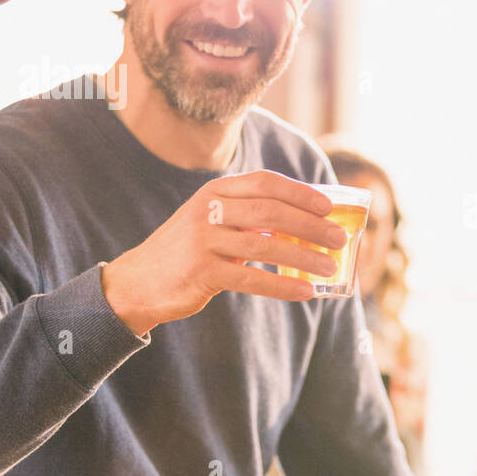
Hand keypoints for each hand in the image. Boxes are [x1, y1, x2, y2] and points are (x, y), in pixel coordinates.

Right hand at [101, 170, 348, 335]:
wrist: (137, 283)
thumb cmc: (188, 252)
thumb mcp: (213, 222)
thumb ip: (249, 217)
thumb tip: (305, 222)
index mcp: (215, 193)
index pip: (265, 182)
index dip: (301, 193)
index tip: (329, 207)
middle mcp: (208, 210)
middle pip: (271, 211)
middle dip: (311, 226)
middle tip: (339, 239)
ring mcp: (203, 240)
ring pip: (265, 245)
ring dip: (304, 257)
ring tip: (330, 267)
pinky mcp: (201, 272)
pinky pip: (251, 278)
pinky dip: (282, 285)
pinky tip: (305, 293)